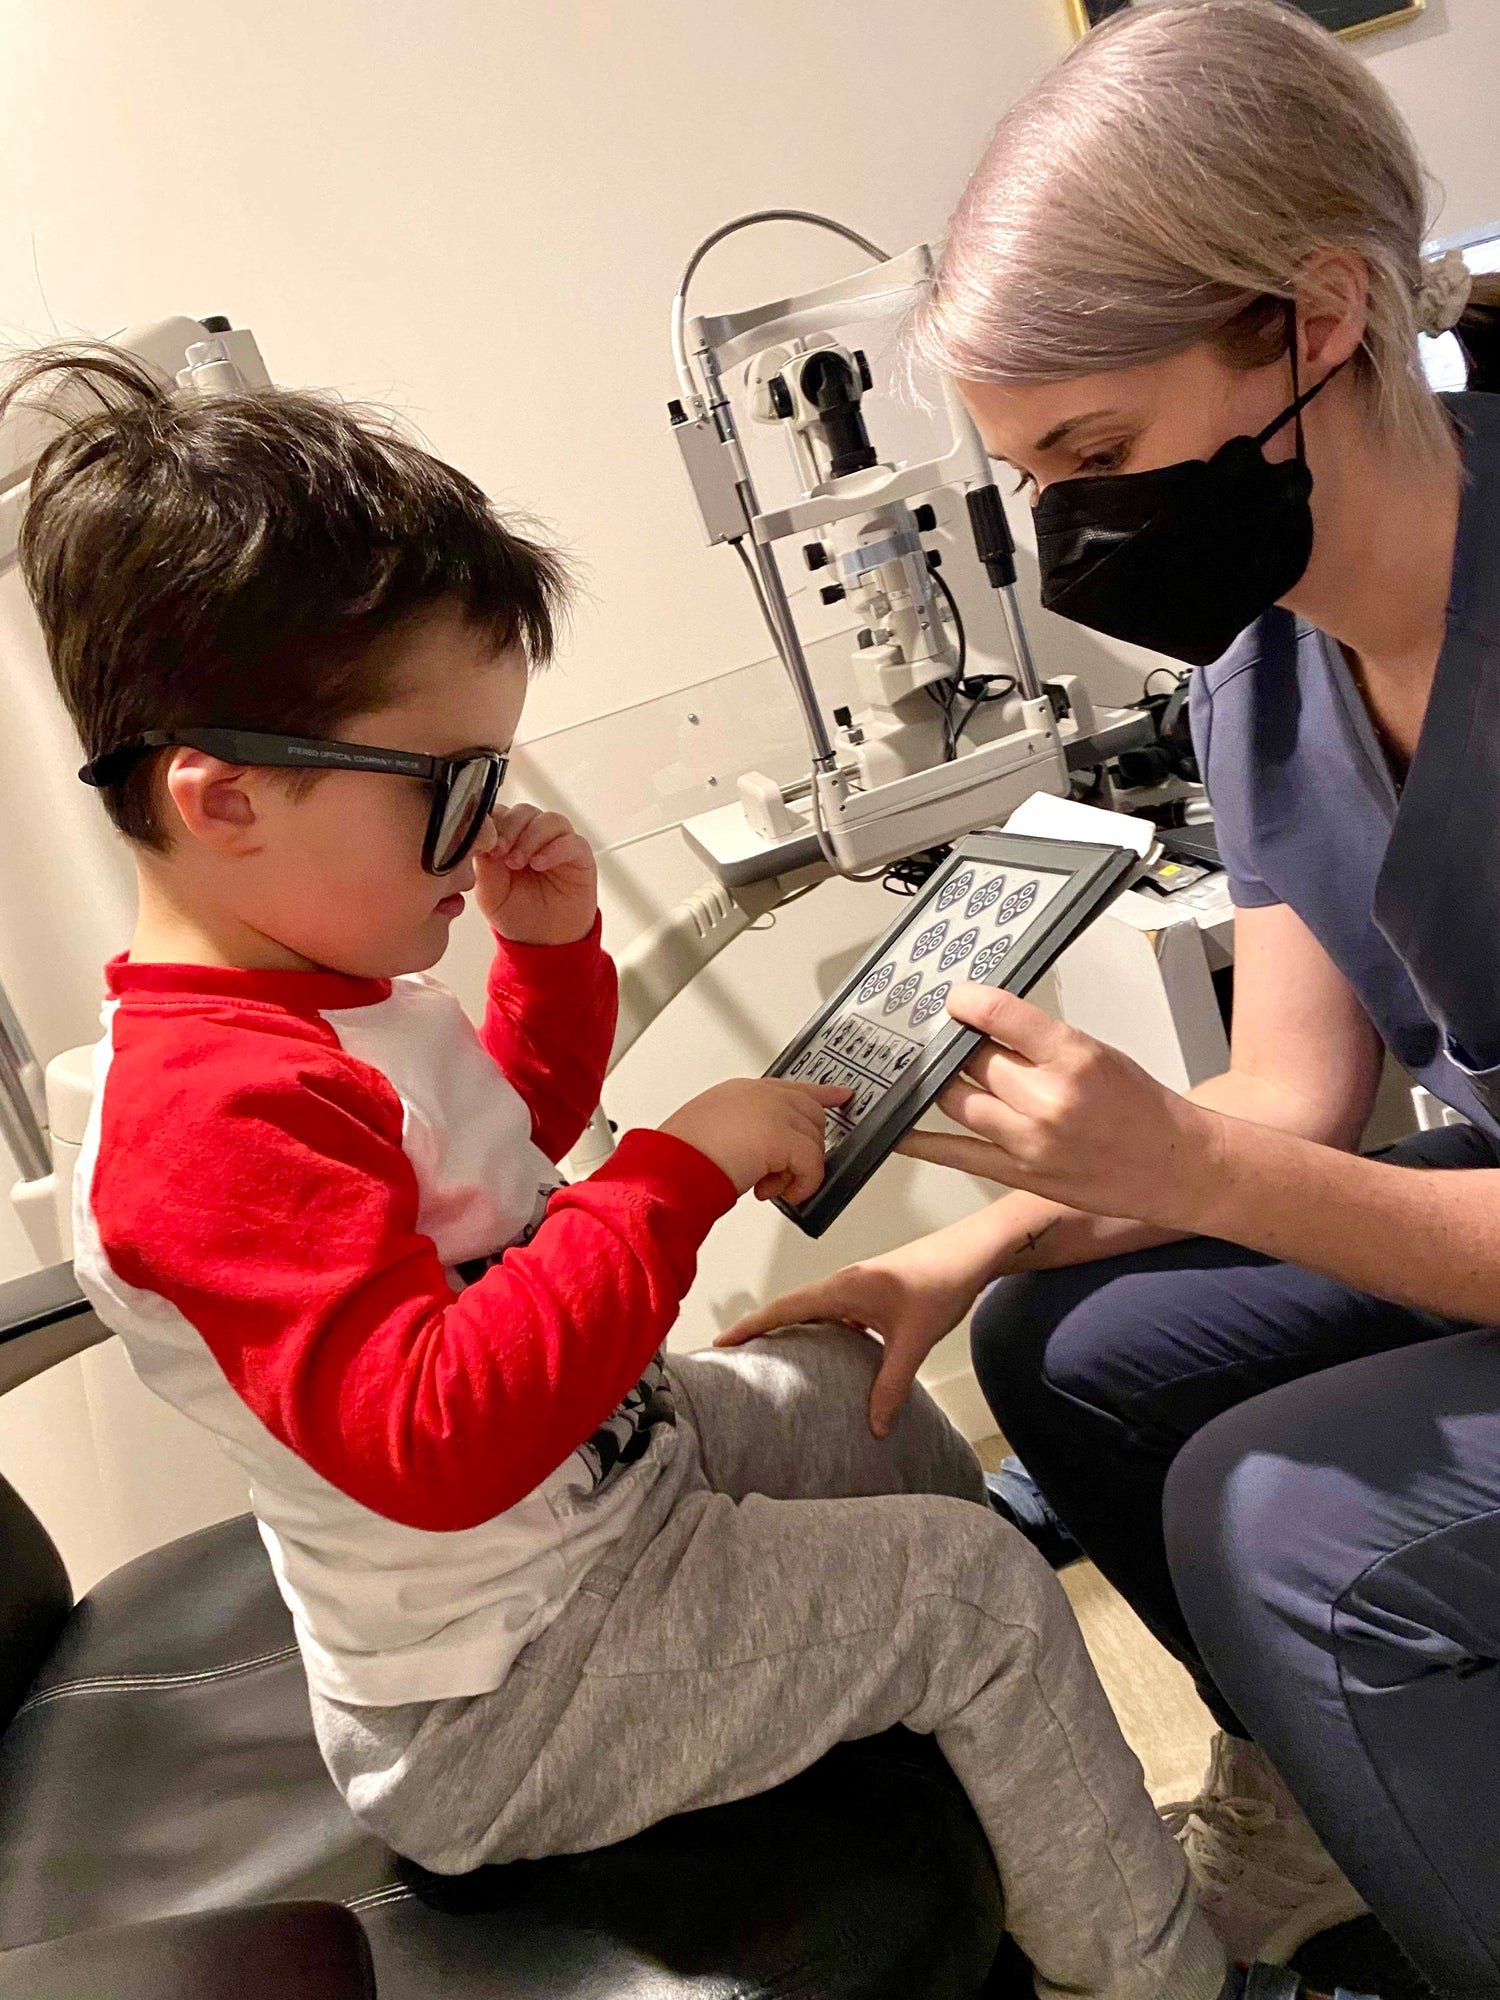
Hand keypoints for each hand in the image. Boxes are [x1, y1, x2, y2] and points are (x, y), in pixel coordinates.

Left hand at [475, 803, 597, 944]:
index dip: (492, 823)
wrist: (542, 942)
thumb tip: (479, 838)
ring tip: (518, 862)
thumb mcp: (489, 891)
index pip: (501, 813)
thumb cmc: (515, 913)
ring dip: (531, 837)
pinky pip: (572, 841)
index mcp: (510, 837)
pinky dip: (554, 849)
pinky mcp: (580, 856)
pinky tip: (539, 864)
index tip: (484, 844)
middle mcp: (535, 835)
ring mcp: (559, 843)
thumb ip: (483, 863)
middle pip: (524, 811)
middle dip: (510, 829)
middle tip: (500, 852)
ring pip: (548, 820)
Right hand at [660, 1077, 848, 1204]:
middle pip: (811, 1115)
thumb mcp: (714, 1131)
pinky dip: (803, 1184)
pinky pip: (812, 1163)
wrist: (670, 1168)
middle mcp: (760, 1095)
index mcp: (742, 1091)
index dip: (820, 1094)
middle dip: (805, 1148)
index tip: (841, 1095)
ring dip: (797, 1170)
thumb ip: (745, 1131)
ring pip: (813, 1140)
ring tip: (769, 1185)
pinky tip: (782, 1192)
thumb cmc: (680, 1157)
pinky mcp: (781, 1136)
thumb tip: (767, 1157)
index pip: (792, 1088)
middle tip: (784, 1174)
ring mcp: (772, 1112)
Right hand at [715, 1235, 985, 1436]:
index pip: (785, 1307)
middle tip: (737, 1355)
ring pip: (815, 1310)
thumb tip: (876, 1426)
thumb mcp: (912, 1340)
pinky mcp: (874, 1291)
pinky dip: (824, 1330)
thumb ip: (891, 1385)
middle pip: (792, 1307)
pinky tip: (832, 1354)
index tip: (722, 1341)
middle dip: (763, 1329)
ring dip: (794, 1329)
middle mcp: (844, 1283)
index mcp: (843, 1289)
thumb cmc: (942, 1282)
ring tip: (775, 1358)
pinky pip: (837, 1312)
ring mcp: (859, 1286)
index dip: (751, 1325)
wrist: (972, 1253)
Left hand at [897, 982, 1219, 1228]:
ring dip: (941, 1084)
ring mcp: (1029, 1141)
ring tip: (932, 1070)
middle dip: (957, 1045)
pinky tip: (900, 1129)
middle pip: (973, 1060)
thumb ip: (1040, 1041)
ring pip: (956, 1101)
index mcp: (1074, 1058)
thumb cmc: (1141, 1107)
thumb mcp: (1097, 1053)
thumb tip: (984, 1024)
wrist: (1174, 1166)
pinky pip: (955, 1154)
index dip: (969, 1002)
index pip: (1002, 1015)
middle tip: (945, 1036)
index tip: (956, 998)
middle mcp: (1048, 1099)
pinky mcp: (1018, 1174)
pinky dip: (922, 1141)